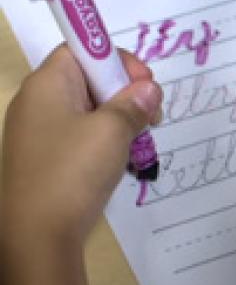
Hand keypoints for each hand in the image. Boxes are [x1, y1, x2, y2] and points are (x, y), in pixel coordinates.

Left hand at [0, 44, 161, 243]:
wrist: (36, 236)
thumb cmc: (72, 171)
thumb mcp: (112, 130)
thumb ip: (134, 103)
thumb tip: (149, 90)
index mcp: (47, 84)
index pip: (83, 48)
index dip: (117, 58)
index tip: (145, 83)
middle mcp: (40, 102)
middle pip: (89, 78)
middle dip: (126, 91)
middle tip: (151, 114)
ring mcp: (43, 131)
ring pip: (91, 108)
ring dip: (121, 116)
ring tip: (141, 137)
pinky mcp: (49, 156)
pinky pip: (83, 133)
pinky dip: (107, 137)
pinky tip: (124, 155)